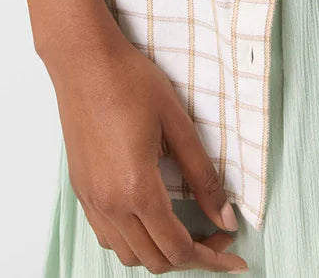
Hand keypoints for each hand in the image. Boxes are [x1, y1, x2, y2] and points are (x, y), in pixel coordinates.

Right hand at [44, 29, 248, 271]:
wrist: (84, 60)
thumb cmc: (131, 82)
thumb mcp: (179, 124)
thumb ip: (204, 177)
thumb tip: (227, 219)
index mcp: (137, 189)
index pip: (179, 249)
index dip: (212, 260)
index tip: (236, 260)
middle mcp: (110, 204)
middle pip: (155, 260)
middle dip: (192, 257)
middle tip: (219, 235)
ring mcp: (91, 200)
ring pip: (129, 255)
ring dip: (161, 252)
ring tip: (188, 229)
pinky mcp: (82, 192)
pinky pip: (109, 236)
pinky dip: (135, 240)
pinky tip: (153, 217)